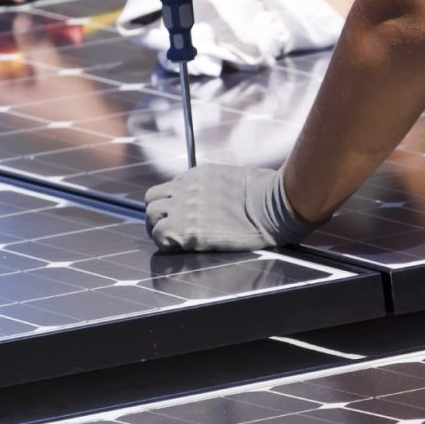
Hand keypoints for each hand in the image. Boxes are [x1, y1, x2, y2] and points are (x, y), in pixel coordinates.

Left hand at [144, 164, 323, 251]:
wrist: (273, 206)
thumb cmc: (265, 194)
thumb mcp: (233, 180)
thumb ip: (214, 187)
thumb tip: (216, 198)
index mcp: (196, 176)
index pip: (168, 188)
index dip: (170, 204)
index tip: (179, 216)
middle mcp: (185, 189)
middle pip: (152, 200)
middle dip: (157, 215)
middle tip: (169, 230)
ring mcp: (184, 208)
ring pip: (150, 216)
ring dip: (158, 228)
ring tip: (173, 240)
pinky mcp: (187, 229)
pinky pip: (160, 236)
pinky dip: (164, 242)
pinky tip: (178, 247)